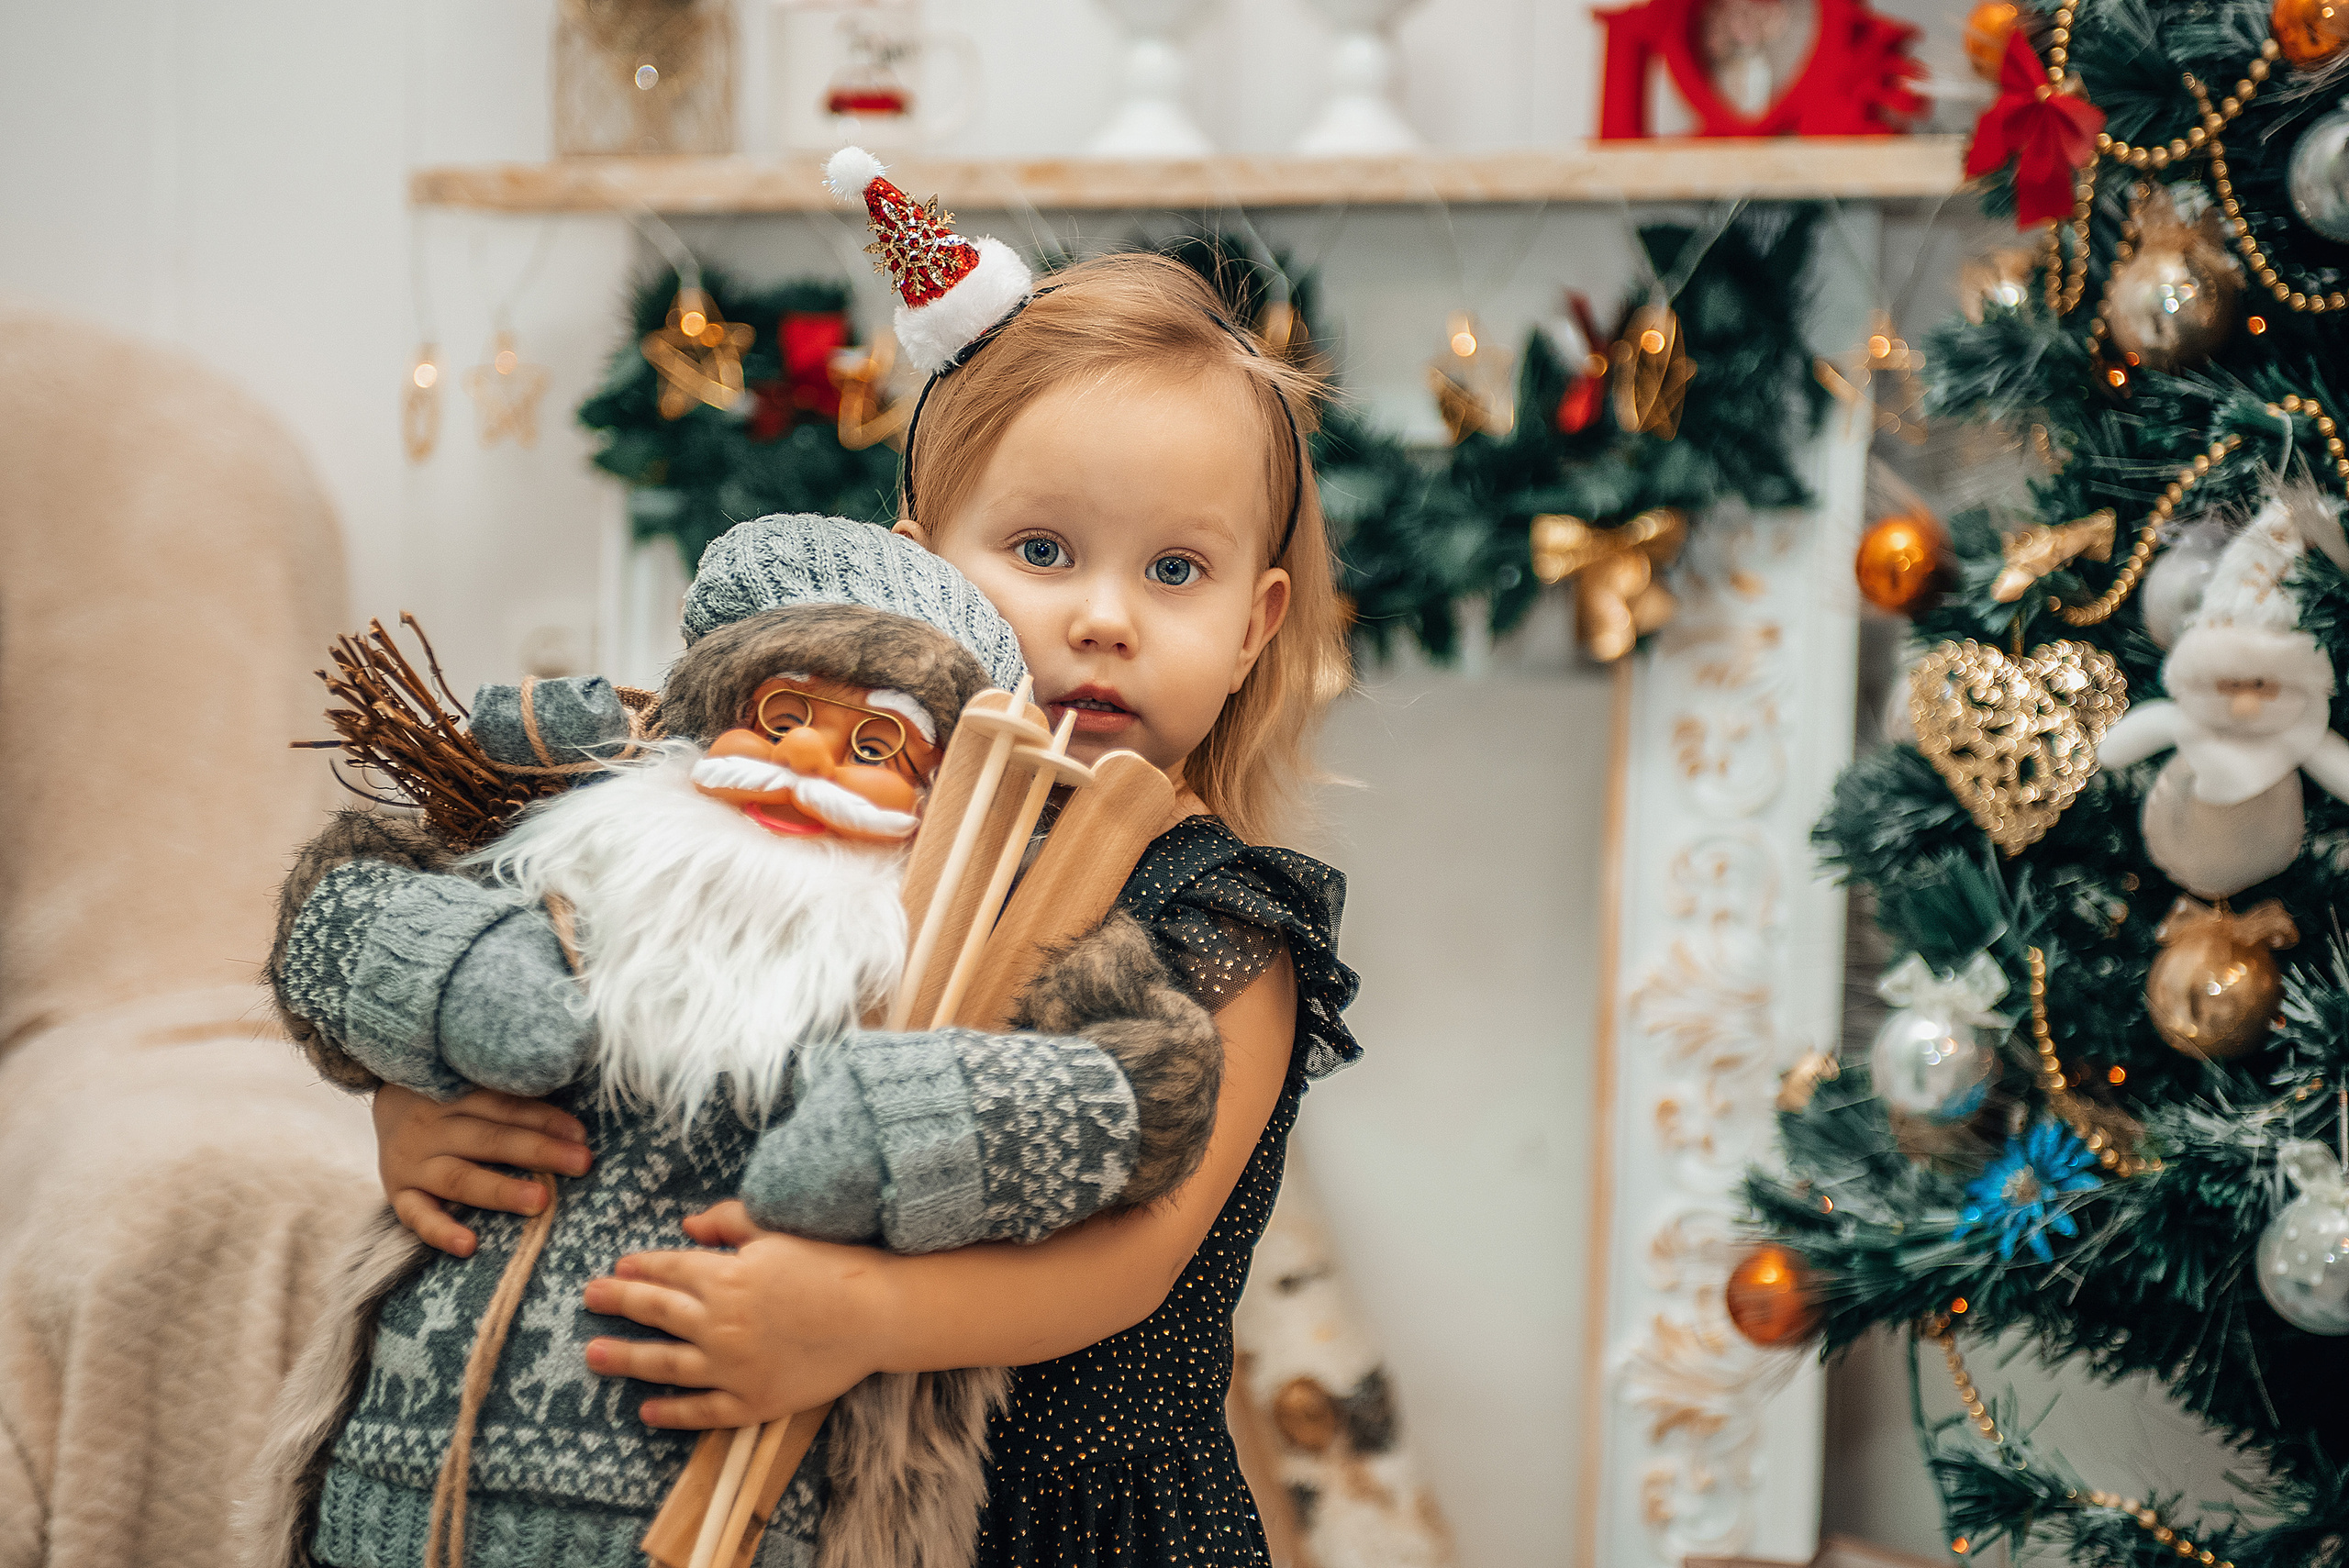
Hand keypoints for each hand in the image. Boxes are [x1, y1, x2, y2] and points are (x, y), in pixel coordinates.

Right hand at [373, 1084, 592, 1256]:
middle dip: (538, 1151)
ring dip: (501, 1190)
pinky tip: (469, 1246)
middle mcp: (434, 1127)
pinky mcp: (397, 1192)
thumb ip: (512, 1101)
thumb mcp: (473, 1087)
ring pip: (459, 1177)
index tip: (581, 1135)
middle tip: (581, 1162)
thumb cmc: (451, 1098)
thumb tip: (573, 1124)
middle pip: (491, 1139)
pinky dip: (441, 1232)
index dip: (545, 1120)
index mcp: (457, 1095)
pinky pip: (417, 1216)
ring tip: (541, 1201)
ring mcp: (412, 1162)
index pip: (506, 1106)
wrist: (386, 1100)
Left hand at [581, 1201, 895, 1429]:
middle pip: (656, 1312)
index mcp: (726, 1276)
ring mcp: (733, 1366)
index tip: (618, 1268)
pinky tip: (648, 1410)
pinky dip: (672, 1412)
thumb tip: (686, 1224)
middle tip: (589, 1299)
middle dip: (618, 1303)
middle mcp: (720, 1323)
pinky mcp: (752, 1401)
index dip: (640, 1268)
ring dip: (626, 1358)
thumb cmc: (832, 1265)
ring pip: (665, 1364)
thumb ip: (729, 1223)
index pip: (668, 1270)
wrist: (877, 1314)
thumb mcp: (777, 1231)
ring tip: (594, 1355)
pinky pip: (702, 1411)